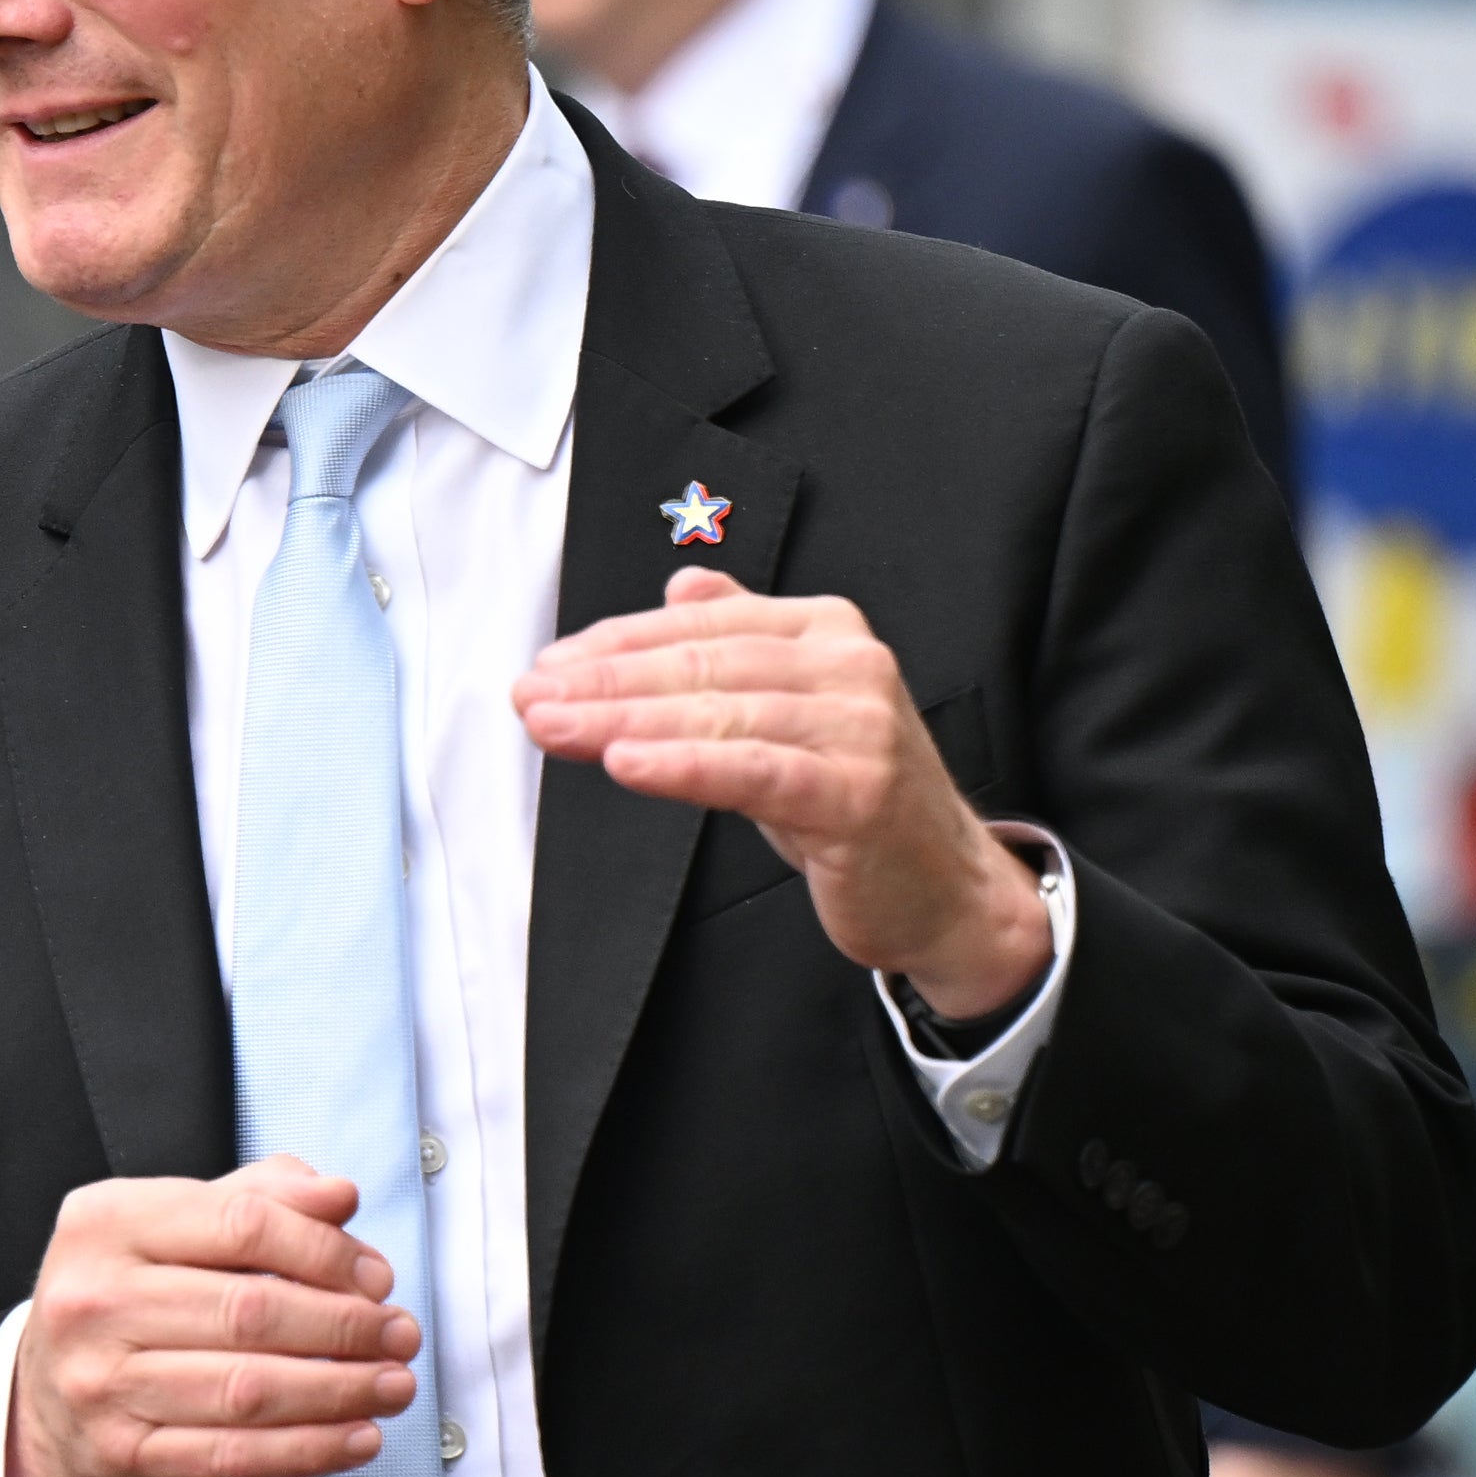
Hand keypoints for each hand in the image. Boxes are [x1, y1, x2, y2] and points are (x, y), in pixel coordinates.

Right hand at [8, 1157, 423, 1476]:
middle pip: (250, 1310)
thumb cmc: (130, 1299)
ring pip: (249, 1389)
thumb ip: (258, 1199)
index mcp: (106, 1223)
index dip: (324, 1251)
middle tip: (399, 1334)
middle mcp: (91, 1301)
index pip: (241, 1224)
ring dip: (341, 1390)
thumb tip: (338, 1197)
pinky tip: (358, 1437)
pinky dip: (309, 1451)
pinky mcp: (122, 1456)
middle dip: (345, 1325)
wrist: (46, 1399)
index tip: (376, 1277)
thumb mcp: (174, 1227)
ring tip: (395, 1383)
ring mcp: (100, 1385)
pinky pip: (234, 1456)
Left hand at [514, 571, 1050, 1019]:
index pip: (701, 627)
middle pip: (702, 667)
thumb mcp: (793, 710)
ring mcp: (859, 729)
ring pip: (718, 715)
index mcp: (827, 630)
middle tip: (531, 696)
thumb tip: (683, 587)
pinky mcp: (857, 795)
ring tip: (553, 727)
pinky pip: (754, 772)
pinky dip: (683, 765)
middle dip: (604, 681)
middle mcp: (849, 667)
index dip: (617, 644)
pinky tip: (624, 763)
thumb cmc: (854, 800)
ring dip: (622, 720)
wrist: (944, 889)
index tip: (548, 665)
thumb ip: (742, 642)